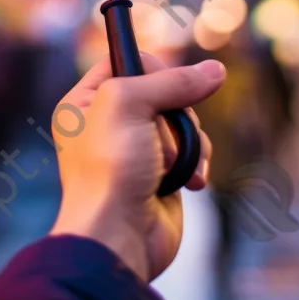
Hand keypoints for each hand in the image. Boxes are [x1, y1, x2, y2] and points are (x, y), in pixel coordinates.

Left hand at [48, 53, 224, 282]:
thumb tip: (213, 71)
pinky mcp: (162, 174)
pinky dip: (196, 162)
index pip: (124, 61)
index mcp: (84, 103)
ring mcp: (137, 150)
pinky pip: (192, 152)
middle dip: (175, 112)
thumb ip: (170, 81)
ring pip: (182, 121)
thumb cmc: (108, 170)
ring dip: (189, 140)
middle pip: (162, 91)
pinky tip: (190, 181)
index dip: (150, 68)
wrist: (118, 238)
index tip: (161, 84)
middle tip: (163, 135)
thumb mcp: (128, 104)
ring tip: (173, 165)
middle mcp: (109, 124)